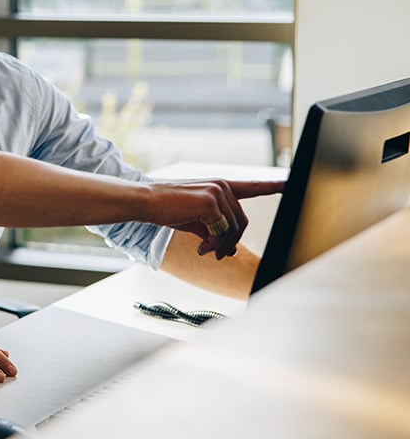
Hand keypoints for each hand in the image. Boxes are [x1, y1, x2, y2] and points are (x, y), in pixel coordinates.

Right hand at [151, 179, 284, 259]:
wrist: (147, 202)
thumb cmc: (168, 210)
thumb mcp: (196, 221)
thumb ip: (216, 232)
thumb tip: (229, 252)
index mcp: (220, 187)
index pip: (253, 186)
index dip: (274, 186)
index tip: (291, 183)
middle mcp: (222, 186)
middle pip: (242, 221)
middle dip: (230, 242)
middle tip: (217, 255)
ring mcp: (217, 192)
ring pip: (233, 229)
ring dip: (220, 246)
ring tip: (204, 250)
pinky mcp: (210, 202)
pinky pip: (222, 232)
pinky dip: (212, 245)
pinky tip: (200, 248)